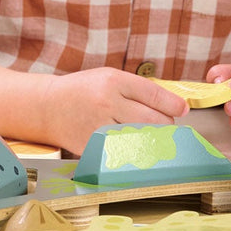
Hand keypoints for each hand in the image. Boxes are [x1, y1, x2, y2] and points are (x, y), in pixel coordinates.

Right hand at [43, 68, 188, 155]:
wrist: (47, 107)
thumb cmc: (83, 90)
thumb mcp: (108, 77)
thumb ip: (138, 90)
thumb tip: (176, 107)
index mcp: (112, 81)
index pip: (153, 94)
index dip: (173, 104)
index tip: (183, 110)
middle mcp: (107, 103)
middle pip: (154, 120)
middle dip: (165, 123)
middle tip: (163, 124)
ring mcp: (100, 127)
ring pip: (143, 139)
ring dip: (152, 139)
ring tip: (150, 135)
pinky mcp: (94, 147)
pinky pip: (126, 153)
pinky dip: (134, 151)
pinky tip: (133, 146)